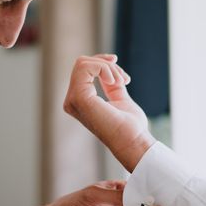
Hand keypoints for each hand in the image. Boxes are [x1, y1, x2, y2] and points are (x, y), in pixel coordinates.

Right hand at [64, 54, 155, 171]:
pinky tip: (115, 82)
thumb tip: (107, 69)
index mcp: (79, 102)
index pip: (82, 71)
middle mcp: (72, 101)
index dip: (102, 64)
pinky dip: (104, 68)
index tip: (122, 76)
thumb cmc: (129, 126)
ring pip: (83, 63)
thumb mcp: (119, 98)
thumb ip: (110, 85)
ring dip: (108, 67)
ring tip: (122, 82)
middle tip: (124, 80)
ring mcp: (73, 100)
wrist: (133, 141)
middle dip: (107, 65)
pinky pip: (85, 67)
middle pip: (82, 64)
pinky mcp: (78, 98)